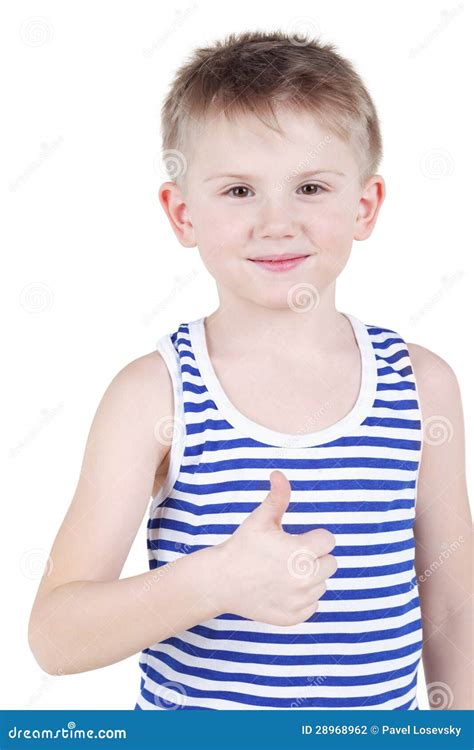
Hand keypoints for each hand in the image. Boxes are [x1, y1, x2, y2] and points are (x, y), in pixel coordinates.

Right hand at [217, 469, 337, 625]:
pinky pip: (312, 606)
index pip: (329, 541)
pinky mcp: (293, 617)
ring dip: (309, 578)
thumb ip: (277, 497)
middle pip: (331, 564)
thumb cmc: (242, 546)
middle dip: (315, 558)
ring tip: (284, 572)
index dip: (313, 537)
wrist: (221, 581)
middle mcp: (304, 579)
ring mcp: (299, 601)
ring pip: (322, 585)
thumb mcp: (260, 519)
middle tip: (290, 555)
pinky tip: (282, 589)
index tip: (296, 539)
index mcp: (301, 552)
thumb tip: (279, 474)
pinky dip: (301, 599)